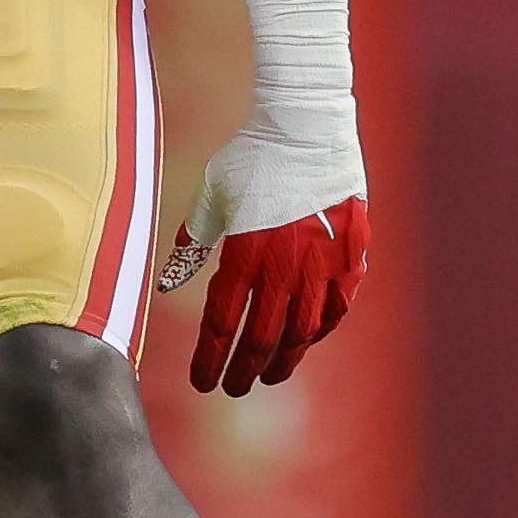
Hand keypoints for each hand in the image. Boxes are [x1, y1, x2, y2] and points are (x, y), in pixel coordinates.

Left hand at [160, 0, 365, 393]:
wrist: (308, 128)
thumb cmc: (252, 159)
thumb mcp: (210, 197)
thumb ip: (191, 246)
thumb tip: (166, 285)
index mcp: (244, 257)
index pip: (222, 326)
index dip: (210, 361)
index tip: (202, 384)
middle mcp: (284, 270)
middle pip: (262, 340)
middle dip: (244, 371)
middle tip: (234, 389)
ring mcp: (321, 267)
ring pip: (303, 333)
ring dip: (284, 361)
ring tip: (269, 376)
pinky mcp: (350, 259)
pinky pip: (335, 309)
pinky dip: (319, 331)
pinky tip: (307, 340)